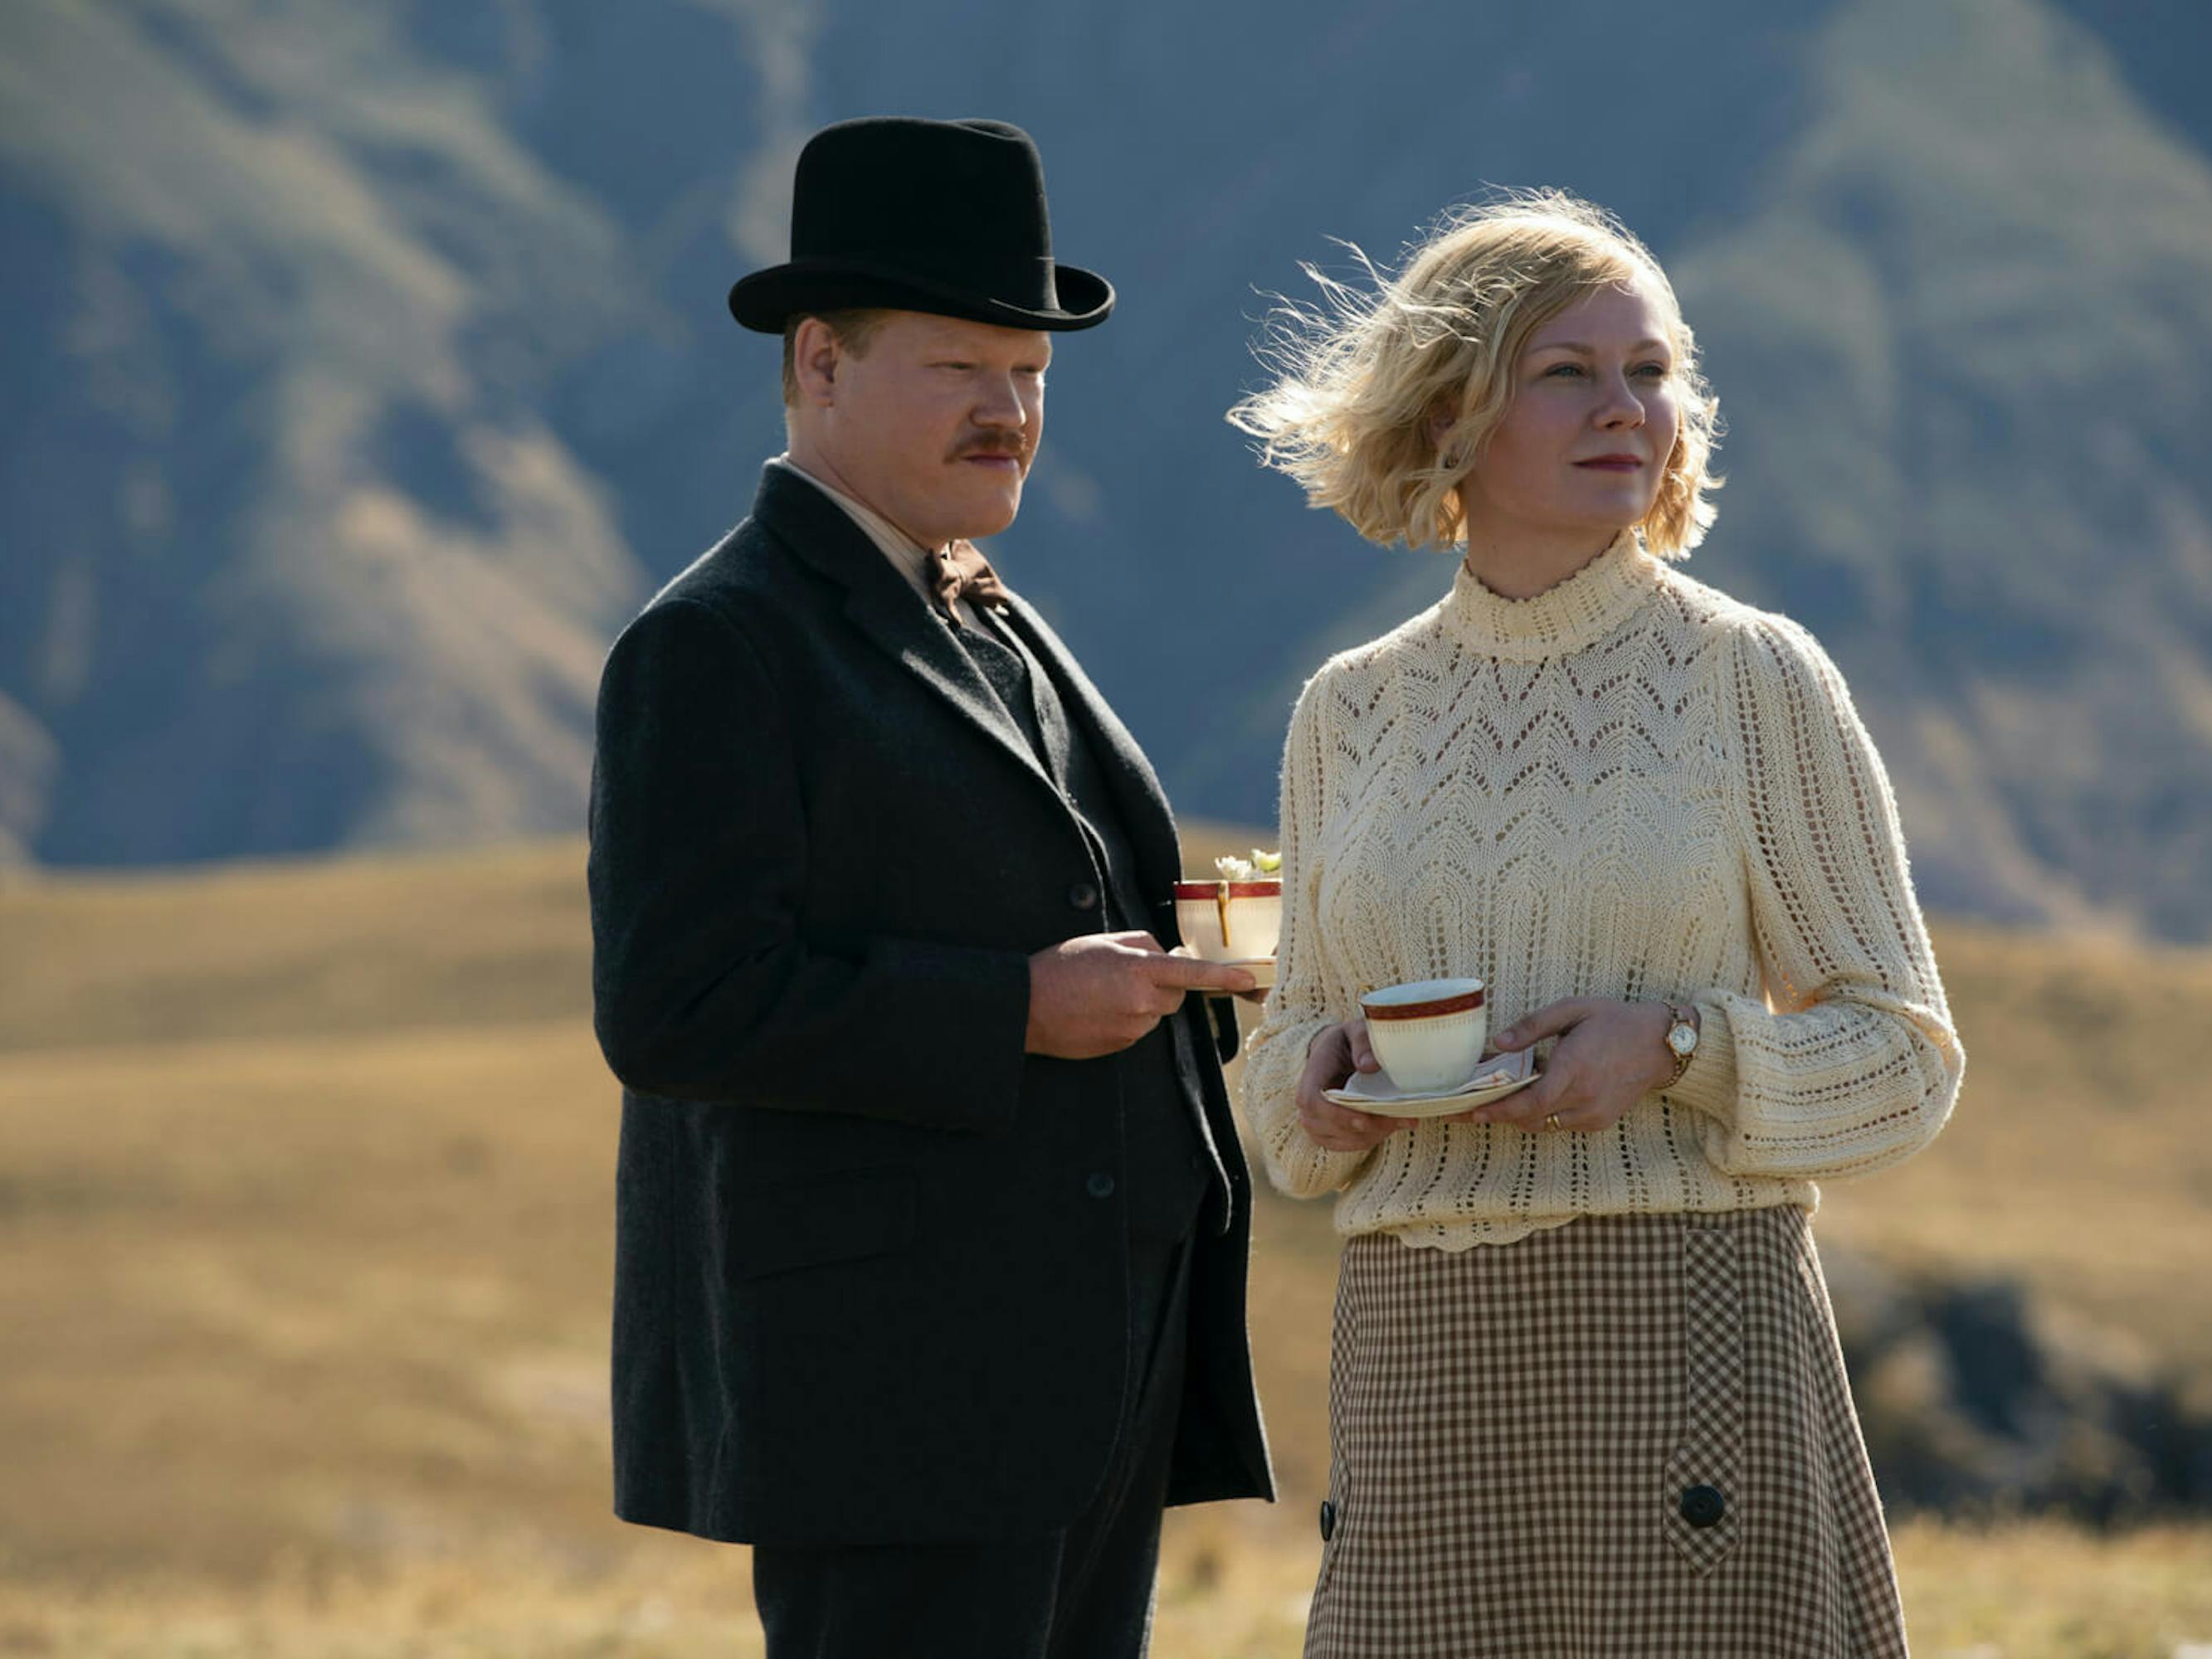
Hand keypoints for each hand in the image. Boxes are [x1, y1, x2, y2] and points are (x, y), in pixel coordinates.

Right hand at [1026, 932, 1254, 1058]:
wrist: (1026, 1007)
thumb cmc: (1060, 967)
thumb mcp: (1101, 942)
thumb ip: (1141, 945)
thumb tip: (1163, 955)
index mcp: (1138, 970)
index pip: (1192, 972)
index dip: (1224, 977)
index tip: (1250, 979)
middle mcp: (1141, 1002)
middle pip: (1174, 995)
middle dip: (1160, 986)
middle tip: (1122, 976)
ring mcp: (1132, 1029)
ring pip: (1154, 1013)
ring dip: (1139, 1003)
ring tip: (1100, 994)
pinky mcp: (1121, 1047)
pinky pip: (1136, 1030)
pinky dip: (1123, 1020)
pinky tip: (1095, 1011)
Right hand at [1295, 1017, 1414, 1152]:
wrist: (1339, 1054)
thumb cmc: (1349, 1041)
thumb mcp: (1357, 1030)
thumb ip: (1363, 1042)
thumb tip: (1367, 1065)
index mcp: (1313, 1072)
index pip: (1312, 1101)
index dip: (1337, 1115)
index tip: (1365, 1118)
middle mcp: (1308, 1101)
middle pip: (1330, 1125)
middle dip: (1368, 1126)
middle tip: (1402, 1118)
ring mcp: (1316, 1120)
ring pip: (1342, 1139)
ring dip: (1375, 1133)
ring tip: (1403, 1120)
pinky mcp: (1329, 1133)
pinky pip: (1349, 1145)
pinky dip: (1372, 1138)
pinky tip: (1391, 1125)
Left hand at [1438, 998, 1675, 1133]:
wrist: (1659, 1044)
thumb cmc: (1614, 1021)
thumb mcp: (1572, 1009)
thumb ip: (1532, 1025)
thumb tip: (1499, 1042)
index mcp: (1575, 1067)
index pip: (1530, 1102)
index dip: (1499, 1110)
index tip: (1472, 1111)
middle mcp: (1584, 1097)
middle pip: (1531, 1118)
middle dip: (1500, 1115)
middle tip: (1471, 1109)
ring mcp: (1594, 1114)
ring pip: (1545, 1124)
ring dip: (1521, 1115)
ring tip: (1500, 1099)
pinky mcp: (1600, 1121)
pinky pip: (1562, 1124)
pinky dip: (1544, 1115)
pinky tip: (1536, 1096)